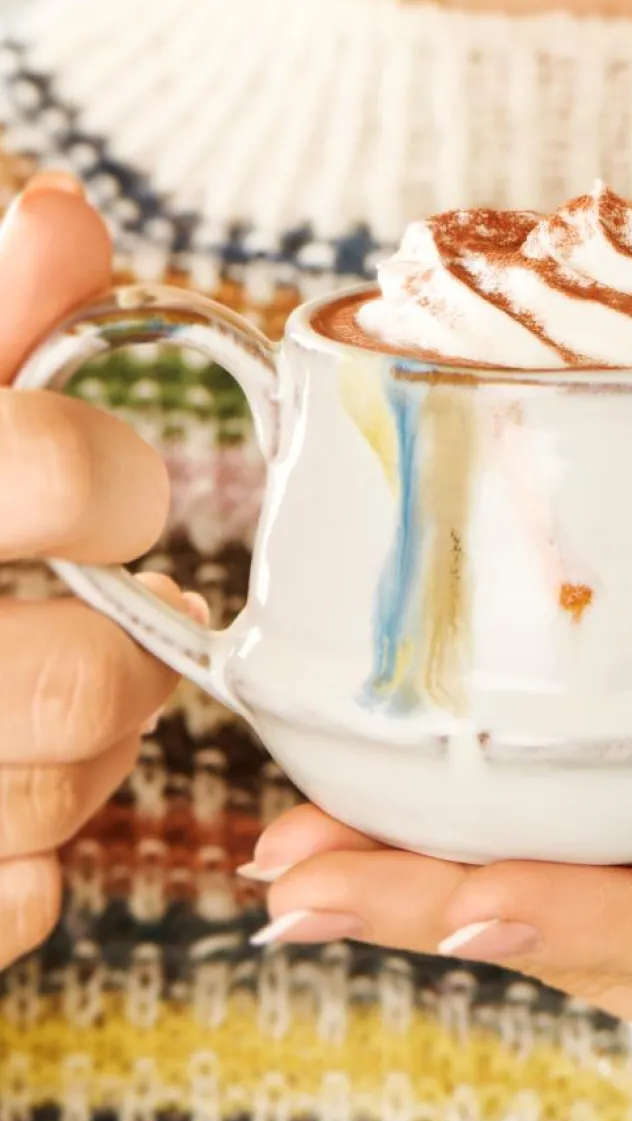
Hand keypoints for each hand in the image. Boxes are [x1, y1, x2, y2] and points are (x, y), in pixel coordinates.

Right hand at [0, 177, 181, 966]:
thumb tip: (63, 216)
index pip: (54, 475)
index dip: (116, 484)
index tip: (125, 495)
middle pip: (75, 680)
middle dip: (130, 648)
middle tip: (124, 614)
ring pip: (48, 794)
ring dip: (93, 752)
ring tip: (66, 697)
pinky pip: (3, 904)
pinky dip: (26, 869)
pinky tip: (7, 811)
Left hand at [249, 600, 631, 1066]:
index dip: (603, 914)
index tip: (465, 897)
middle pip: (625, 950)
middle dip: (450, 913)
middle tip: (293, 872)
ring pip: (600, 952)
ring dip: (445, 908)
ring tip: (301, 860)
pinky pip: (618, 935)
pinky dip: (501, 896)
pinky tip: (407, 857)